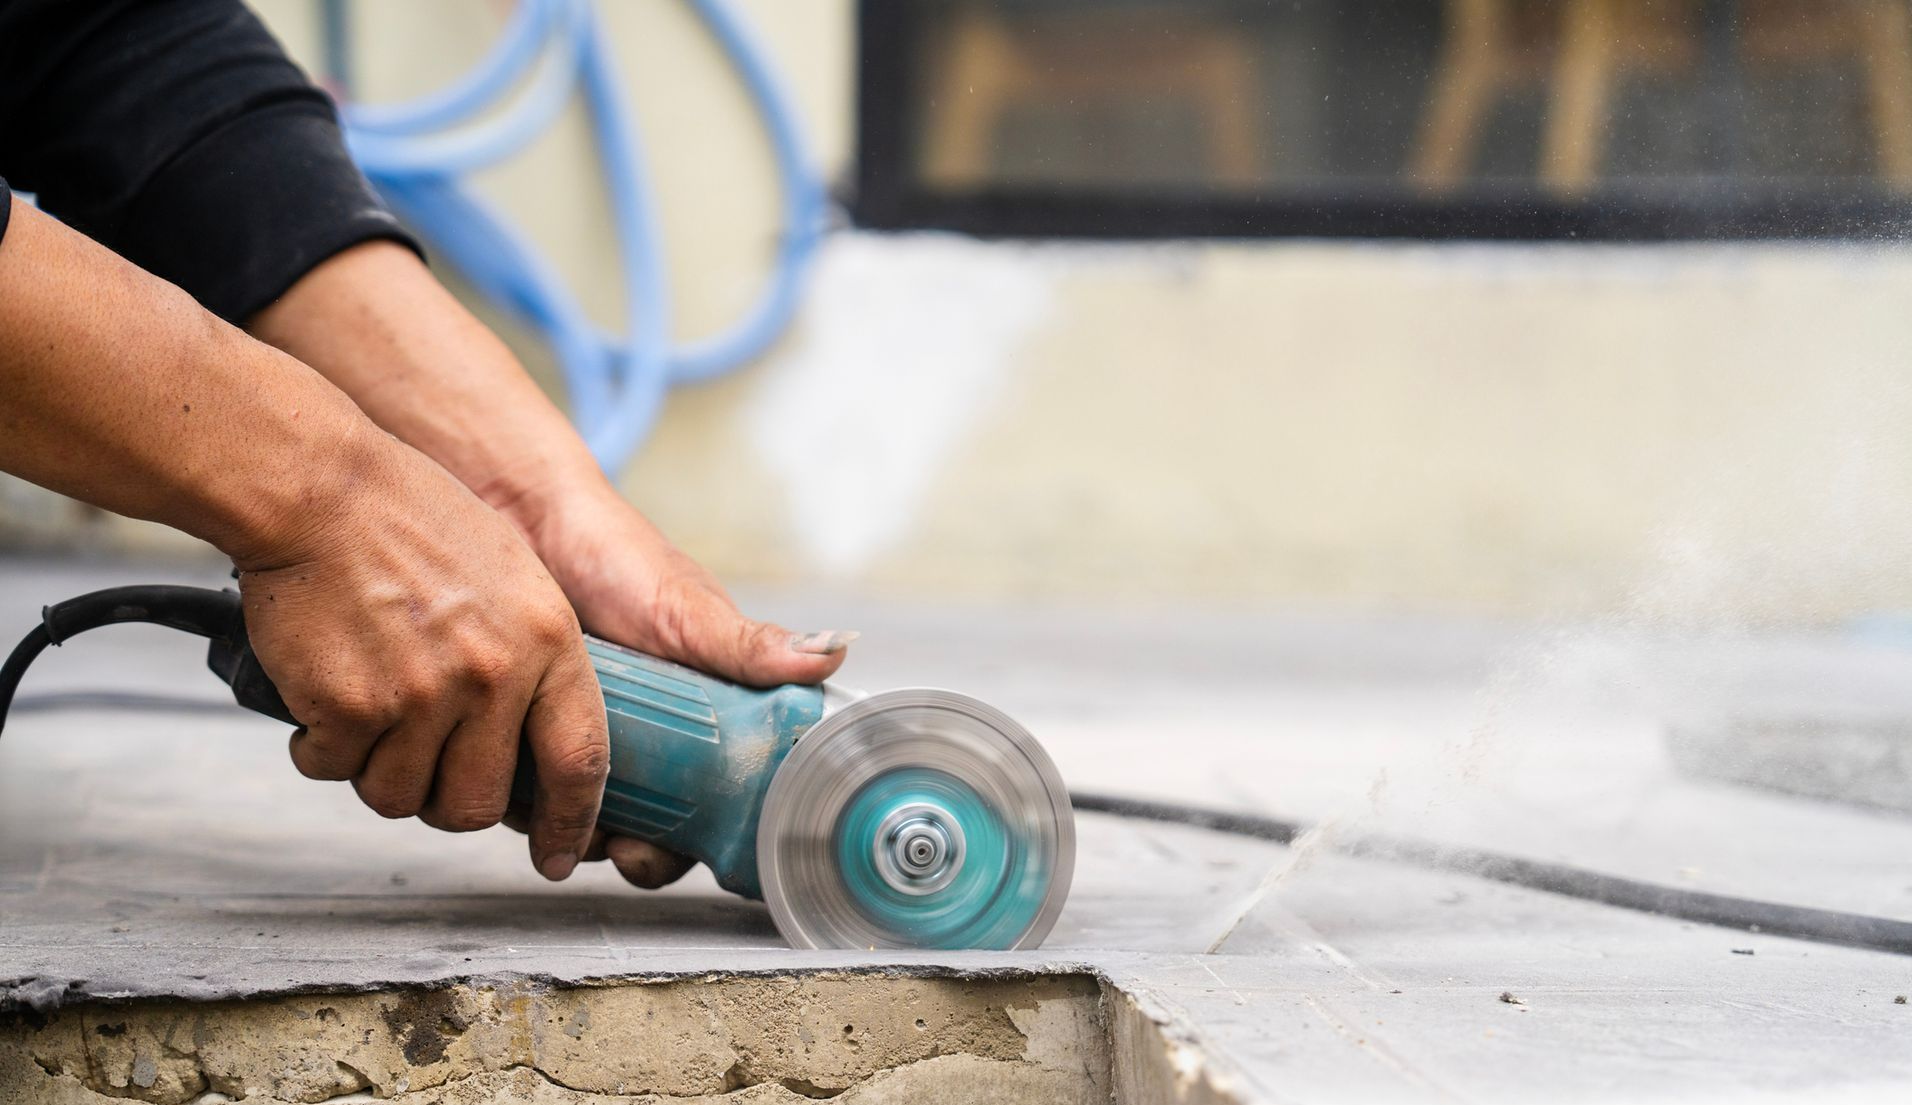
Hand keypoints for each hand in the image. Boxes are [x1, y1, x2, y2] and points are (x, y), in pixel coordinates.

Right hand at [236, 429, 610, 882]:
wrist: (321, 491)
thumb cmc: (414, 523)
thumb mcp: (514, 578)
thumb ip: (534, 659)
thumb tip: (532, 745)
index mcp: (550, 643)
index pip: (581, 760)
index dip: (569, 822)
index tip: (557, 855)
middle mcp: (494, 676)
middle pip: (478, 805)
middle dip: (447, 802)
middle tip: (423, 766)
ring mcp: (423, 696)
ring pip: (403, 798)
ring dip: (380, 775)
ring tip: (370, 716)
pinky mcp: (352, 708)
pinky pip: (336, 770)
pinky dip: (322, 749)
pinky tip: (324, 700)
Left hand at [509, 484, 856, 888]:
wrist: (527, 521)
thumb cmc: (619, 557)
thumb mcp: (686, 608)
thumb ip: (750, 643)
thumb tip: (835, 651)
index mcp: (707, 719)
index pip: (714, 807)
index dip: (693, 843)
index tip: (665, 852)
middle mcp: (652, 737)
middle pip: (653, 828)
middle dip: (633, 849)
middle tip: (609, 842)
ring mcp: (590, 735)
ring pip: (587, 816)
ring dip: (572, 829)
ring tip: (553, 810)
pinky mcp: (530, 730)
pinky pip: (529, 786)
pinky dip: (523, 796)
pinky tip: (513, 780)